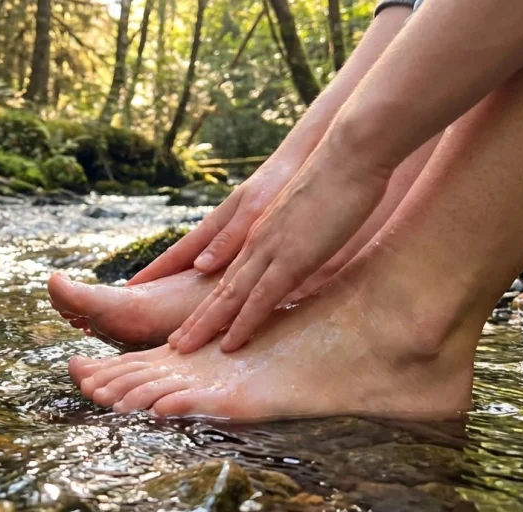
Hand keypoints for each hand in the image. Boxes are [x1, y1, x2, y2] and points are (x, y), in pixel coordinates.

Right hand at [126, 163, 297, 285]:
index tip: (129, 289)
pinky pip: (221, 258)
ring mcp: (230, 231)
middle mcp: (218, 231)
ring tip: (164, 294)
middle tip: (134, 296)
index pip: (177, 255)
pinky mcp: (247, 232)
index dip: (155, 274)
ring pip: (199, 260)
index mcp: (215, 228)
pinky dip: (207, 271)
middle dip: (159, 277)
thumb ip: (227, 239)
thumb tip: (198, 267)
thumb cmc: (277, 185)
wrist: (299, 161)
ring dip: (181, 277)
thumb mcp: (253, 213)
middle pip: (181, 259)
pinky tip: (207, 277)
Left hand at [168, 144, 392, 353]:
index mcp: (258, 229)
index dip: (196, 286)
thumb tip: (291, 261)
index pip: (218, 264)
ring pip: (228, 295)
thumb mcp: (307, 213)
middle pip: (216, 286)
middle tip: (174, 343)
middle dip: (193, 316)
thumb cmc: (338, 179)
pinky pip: (261, 298)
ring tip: (183, 348)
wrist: (348, 153)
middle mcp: (255, 240)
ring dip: (206, 325)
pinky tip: (230, 343)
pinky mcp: (291, 258)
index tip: (178, 306)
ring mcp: (269, 249)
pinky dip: (243, 323)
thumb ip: (294, 238)